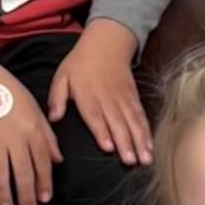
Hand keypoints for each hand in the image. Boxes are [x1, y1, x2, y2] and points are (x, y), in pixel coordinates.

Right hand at [0, 61, 59, 204]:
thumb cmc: (13, 97)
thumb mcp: (37, 113)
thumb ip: (48, 139)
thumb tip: (58, 161)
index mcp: (32, 131)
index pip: (41, 162)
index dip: (44, 182)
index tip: (44, 199)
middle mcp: (15, 138)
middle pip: (22, 170)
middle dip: (26, 194)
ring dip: (3, 192)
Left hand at [49, 22, 151, 165]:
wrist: (107, 43)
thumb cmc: (81, 63)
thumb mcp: (62, 76)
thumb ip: (57, 98)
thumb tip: (53, 118)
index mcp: (87, 95)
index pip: (95, 115)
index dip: (102, 132)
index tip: (108, 147)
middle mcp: (107, 98)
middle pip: (117, 122)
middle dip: (125, 142)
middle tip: (130, 161)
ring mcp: (123, 99)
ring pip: (132, 122)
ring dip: (140, 141)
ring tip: (145, 159)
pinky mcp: (133, 98)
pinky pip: (141, 116)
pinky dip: (147, 131)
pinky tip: (150, 146)